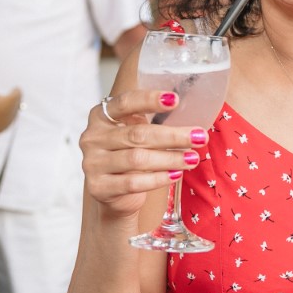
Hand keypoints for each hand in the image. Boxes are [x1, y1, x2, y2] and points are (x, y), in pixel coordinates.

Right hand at [79, 90, 206, 219]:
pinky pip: (133, 183)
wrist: (112, 192)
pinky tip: (176, 174)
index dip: (149, 100)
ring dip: (170, 158)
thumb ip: (151, 121)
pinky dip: (158, 178)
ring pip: (137, 159)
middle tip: (199, 137)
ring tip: (192, 158)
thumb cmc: (129, 154)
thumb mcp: (134, 132)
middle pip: (137, 134)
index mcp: (101, 115)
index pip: (125, 103)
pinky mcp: (99, 187)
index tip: (176, 100)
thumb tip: (192, 119)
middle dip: (172, 135)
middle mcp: (92, 137)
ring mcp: (92, 163)